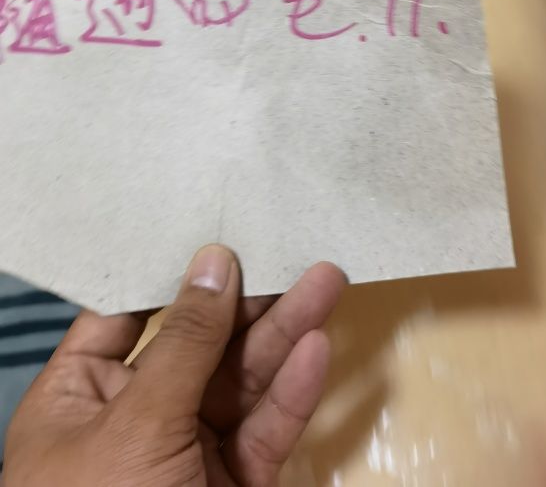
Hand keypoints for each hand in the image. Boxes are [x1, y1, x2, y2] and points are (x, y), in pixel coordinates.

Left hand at [3, 246, 345, 485]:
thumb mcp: (134, 426)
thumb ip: (180, 344)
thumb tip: (210, 260)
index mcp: (80, 399)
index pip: (126, 317)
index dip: (172, 273)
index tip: (218, 228)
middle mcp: (134, 420)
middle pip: (199, 342)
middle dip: (250, 299)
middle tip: (296, 250)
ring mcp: (187, 455)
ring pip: (242, 381)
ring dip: (285, 333)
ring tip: (327, 280)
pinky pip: (264, 430)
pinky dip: (292, 393)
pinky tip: (318, 349)